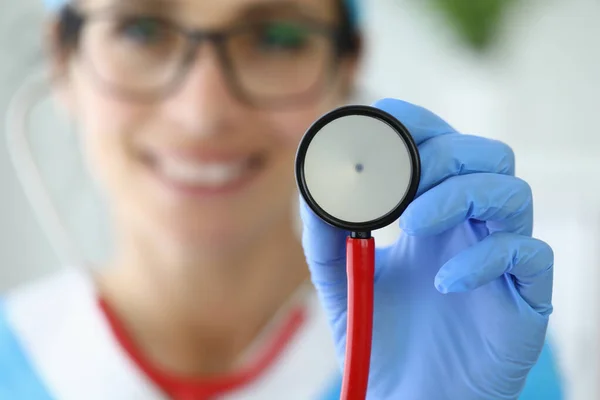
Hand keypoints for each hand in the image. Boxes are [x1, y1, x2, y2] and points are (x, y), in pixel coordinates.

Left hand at [300, 99, 553, 398]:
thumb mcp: (342, 280)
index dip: (420, 124)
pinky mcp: (525, 296)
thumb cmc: (381, 335)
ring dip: (461, 195)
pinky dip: (484, 258)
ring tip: (414, 225)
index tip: (384, 122)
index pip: (442, 143)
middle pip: (487, 154)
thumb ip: (326, 237)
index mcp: (432, 211)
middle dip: (443, 155)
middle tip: (401, 185)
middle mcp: (470, 225)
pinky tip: (441, 283)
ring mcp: (501, 257)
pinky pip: (528, 254)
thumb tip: (312, 190)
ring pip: (512, 192)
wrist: (408, 395)